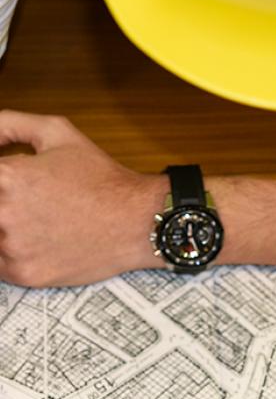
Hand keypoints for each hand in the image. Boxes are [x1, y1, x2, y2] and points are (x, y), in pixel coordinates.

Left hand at [0, 110, 167, 286]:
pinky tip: (37, 241)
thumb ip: (8, 124)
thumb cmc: (105, 182)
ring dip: (5, 229)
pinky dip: (12, 254)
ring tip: (36, 222)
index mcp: (6, 176)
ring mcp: (13, 248)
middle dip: (4, 206)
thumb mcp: (58, 133)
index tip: (11, 190)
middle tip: (30, 207)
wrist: (140, 222)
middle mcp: (3, 213)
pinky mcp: (25, 274)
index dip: (1, 182)